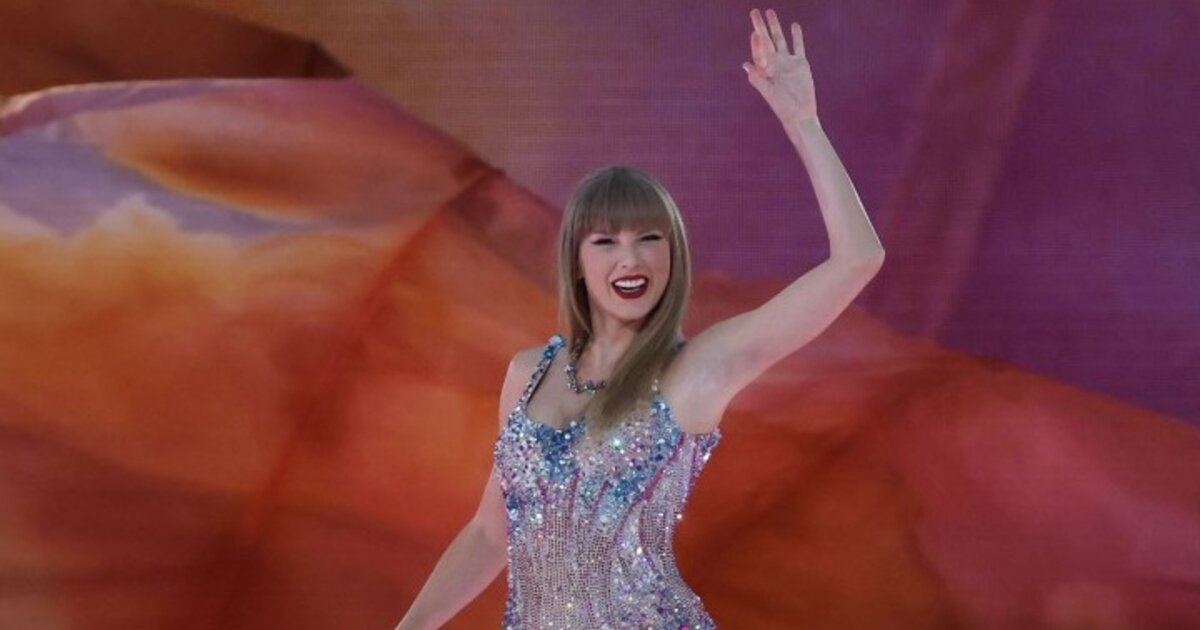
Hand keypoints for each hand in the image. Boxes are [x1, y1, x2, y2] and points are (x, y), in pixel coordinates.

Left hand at [743, 8, 817, 125]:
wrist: (800, 114)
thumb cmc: (782, 107)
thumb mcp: (768, 92)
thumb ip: (758, 78)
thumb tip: (746, 64)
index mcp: (764, 69)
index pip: (759, 50)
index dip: (756, 41)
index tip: (755, 32)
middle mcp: (774, 63)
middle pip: (766, 40)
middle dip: (760, 26)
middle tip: (754, 11)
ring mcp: (787, 62)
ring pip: (780, 39)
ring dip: (775, 26)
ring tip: (770, 12)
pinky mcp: (800, 63)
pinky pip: (798, 46)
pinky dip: (796, 36)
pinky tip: (794, 25)